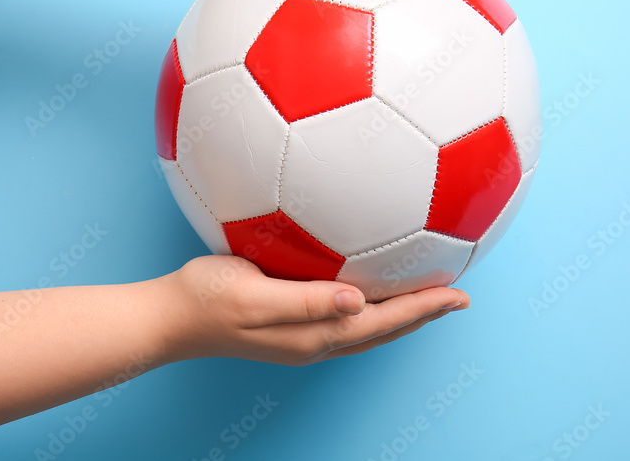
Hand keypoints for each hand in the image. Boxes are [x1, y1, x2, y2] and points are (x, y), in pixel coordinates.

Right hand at [156, 255, 469, 365]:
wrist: (170, 318)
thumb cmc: (205, 299)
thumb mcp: (253, 295)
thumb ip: (306, 300)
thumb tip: (359, 301)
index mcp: (313, 335)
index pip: (383, 322)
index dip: (423, 309)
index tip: (459, 295)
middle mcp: (315, 340)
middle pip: (384, 330)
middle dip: (423, 314)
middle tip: (457, 296)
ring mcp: (303, 336)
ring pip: (368, 328)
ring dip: (402, 313)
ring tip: (427, 296)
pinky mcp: (290, 325)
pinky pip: (346, 318)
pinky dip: (372, 307)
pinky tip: (370, 288)